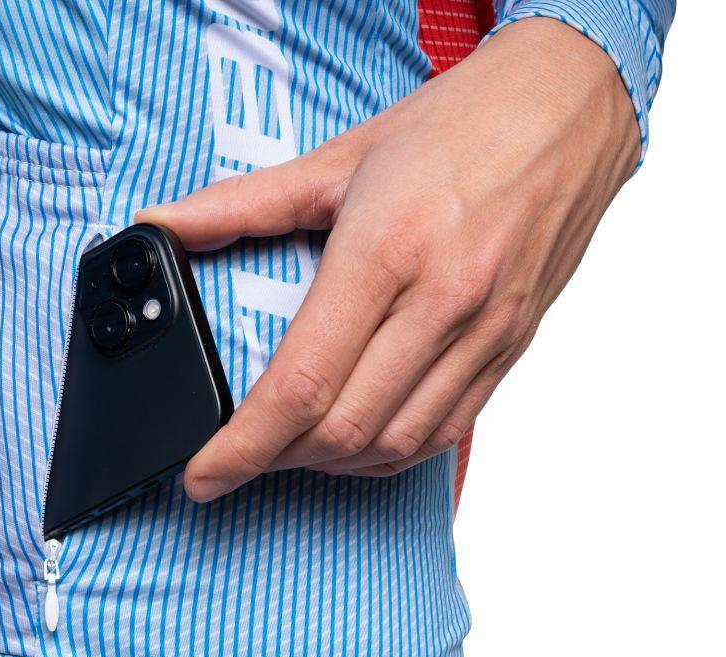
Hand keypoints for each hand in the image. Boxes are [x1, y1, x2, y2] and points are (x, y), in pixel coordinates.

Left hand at [137, 18, 639, 501]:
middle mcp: (441, 302)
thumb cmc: (458, 124)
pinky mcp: (511, 346)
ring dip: (329, 462)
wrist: (570, 106)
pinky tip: (355, 441)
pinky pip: (446, 432)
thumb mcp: (337, 157)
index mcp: (385, 253)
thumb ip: (239, 204)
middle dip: (273, 460)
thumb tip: (162, 227)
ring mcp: (484, 331)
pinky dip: (389, 452)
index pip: (300, 385)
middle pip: (342, 429)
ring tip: (286, 450)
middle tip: (234, 457)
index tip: (203, 475)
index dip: (241, 446)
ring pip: (395, 443)